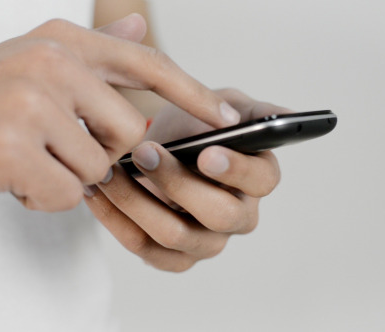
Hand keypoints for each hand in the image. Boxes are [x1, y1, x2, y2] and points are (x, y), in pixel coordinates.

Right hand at [0, 14, 240, 210]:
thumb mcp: (33, 64)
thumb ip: (93, 52)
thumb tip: (140, 27)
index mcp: (59, 41)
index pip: (144, 64)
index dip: (191, 92)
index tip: (225, 116)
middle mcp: (48, 63)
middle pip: (128, 131)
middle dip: (99, 154)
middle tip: (54, 149)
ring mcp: (28, 102)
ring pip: (97, 167)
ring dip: (66, 178)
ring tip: (26, 162)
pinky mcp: (10, 146)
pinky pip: (66, 193)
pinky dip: (44, 197)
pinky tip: (12, 180)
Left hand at [84, 89, 290, 271]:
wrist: (165, 145)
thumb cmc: (198, 126)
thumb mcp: (227, 107)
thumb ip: (255, 110)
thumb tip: (286, 115)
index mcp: (258, 178)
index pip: (261, 180)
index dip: (236, 169)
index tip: (206, 153)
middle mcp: (239, 216)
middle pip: (218, 215)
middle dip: (177, 183)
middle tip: (143, 153)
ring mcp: (206, 241)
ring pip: (174, 236)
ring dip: (137, 203)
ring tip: (109, 172)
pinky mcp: (174, 256)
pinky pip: (145, 249)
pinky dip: (117, 223)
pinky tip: (98, 195)